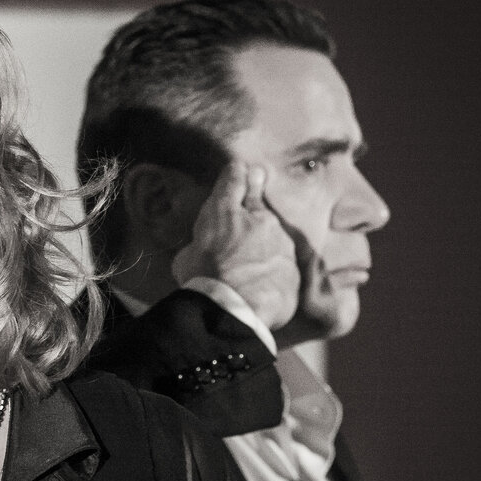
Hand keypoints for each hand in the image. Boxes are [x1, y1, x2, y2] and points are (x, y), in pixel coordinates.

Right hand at [171, 162, 299, 330]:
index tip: (241, 170)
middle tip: (254, 199)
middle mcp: (259, 219)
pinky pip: (283, 266)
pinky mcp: (295, 269)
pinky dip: (275, 272)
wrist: (234, 310)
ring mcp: (281, 243)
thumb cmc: (202, 281)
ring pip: (274, 239)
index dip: (237, 174)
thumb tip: (199, 250)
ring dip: (265, 247)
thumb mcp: (186, 258)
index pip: (234, 180)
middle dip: (255, 207)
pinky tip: (263, 287)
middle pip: (260, 206)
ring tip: (250, 269)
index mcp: (225, 213)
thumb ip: (198, 246)